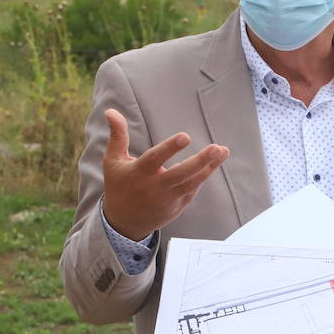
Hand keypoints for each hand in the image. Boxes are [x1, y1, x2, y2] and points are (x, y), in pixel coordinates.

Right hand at [100, 109, 228, 240]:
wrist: (123, 222)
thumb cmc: (119, 185)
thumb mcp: (113, 160)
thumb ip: (117, 135)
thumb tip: (110, 111)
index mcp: (139, 173)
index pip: (155, 158)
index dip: (170, 148)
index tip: (186, 136)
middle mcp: (154, 187)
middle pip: (180, 174)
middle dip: (200, 161)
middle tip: (216, 148)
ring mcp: (167, 199)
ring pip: (191, 183)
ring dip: (208, 168)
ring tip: (223, 151)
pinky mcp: (176, 207)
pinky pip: (192, 190)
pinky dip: (202, 177)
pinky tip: (213, 163)